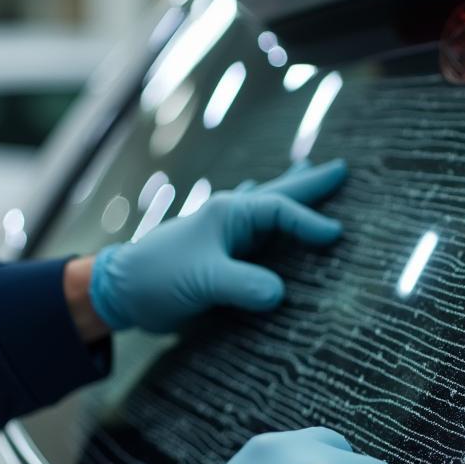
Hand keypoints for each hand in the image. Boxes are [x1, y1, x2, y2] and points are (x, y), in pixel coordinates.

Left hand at [88, 160, 345, 332]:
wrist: (122, 293)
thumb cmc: (159, 278)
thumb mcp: (203, 280)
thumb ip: (242, 284)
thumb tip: (279, 294)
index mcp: (228, 214)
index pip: (281, 211)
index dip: (311, 222)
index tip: (337, 235)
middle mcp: (230, 218)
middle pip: (279, 194)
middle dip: (310, 183)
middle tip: (342, 169)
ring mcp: (226, 235)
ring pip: (267, 207)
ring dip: (290, 193)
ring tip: (310, 171)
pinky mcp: (222, 256)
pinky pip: (255, 232)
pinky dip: (268, 221)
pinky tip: (266, 212)